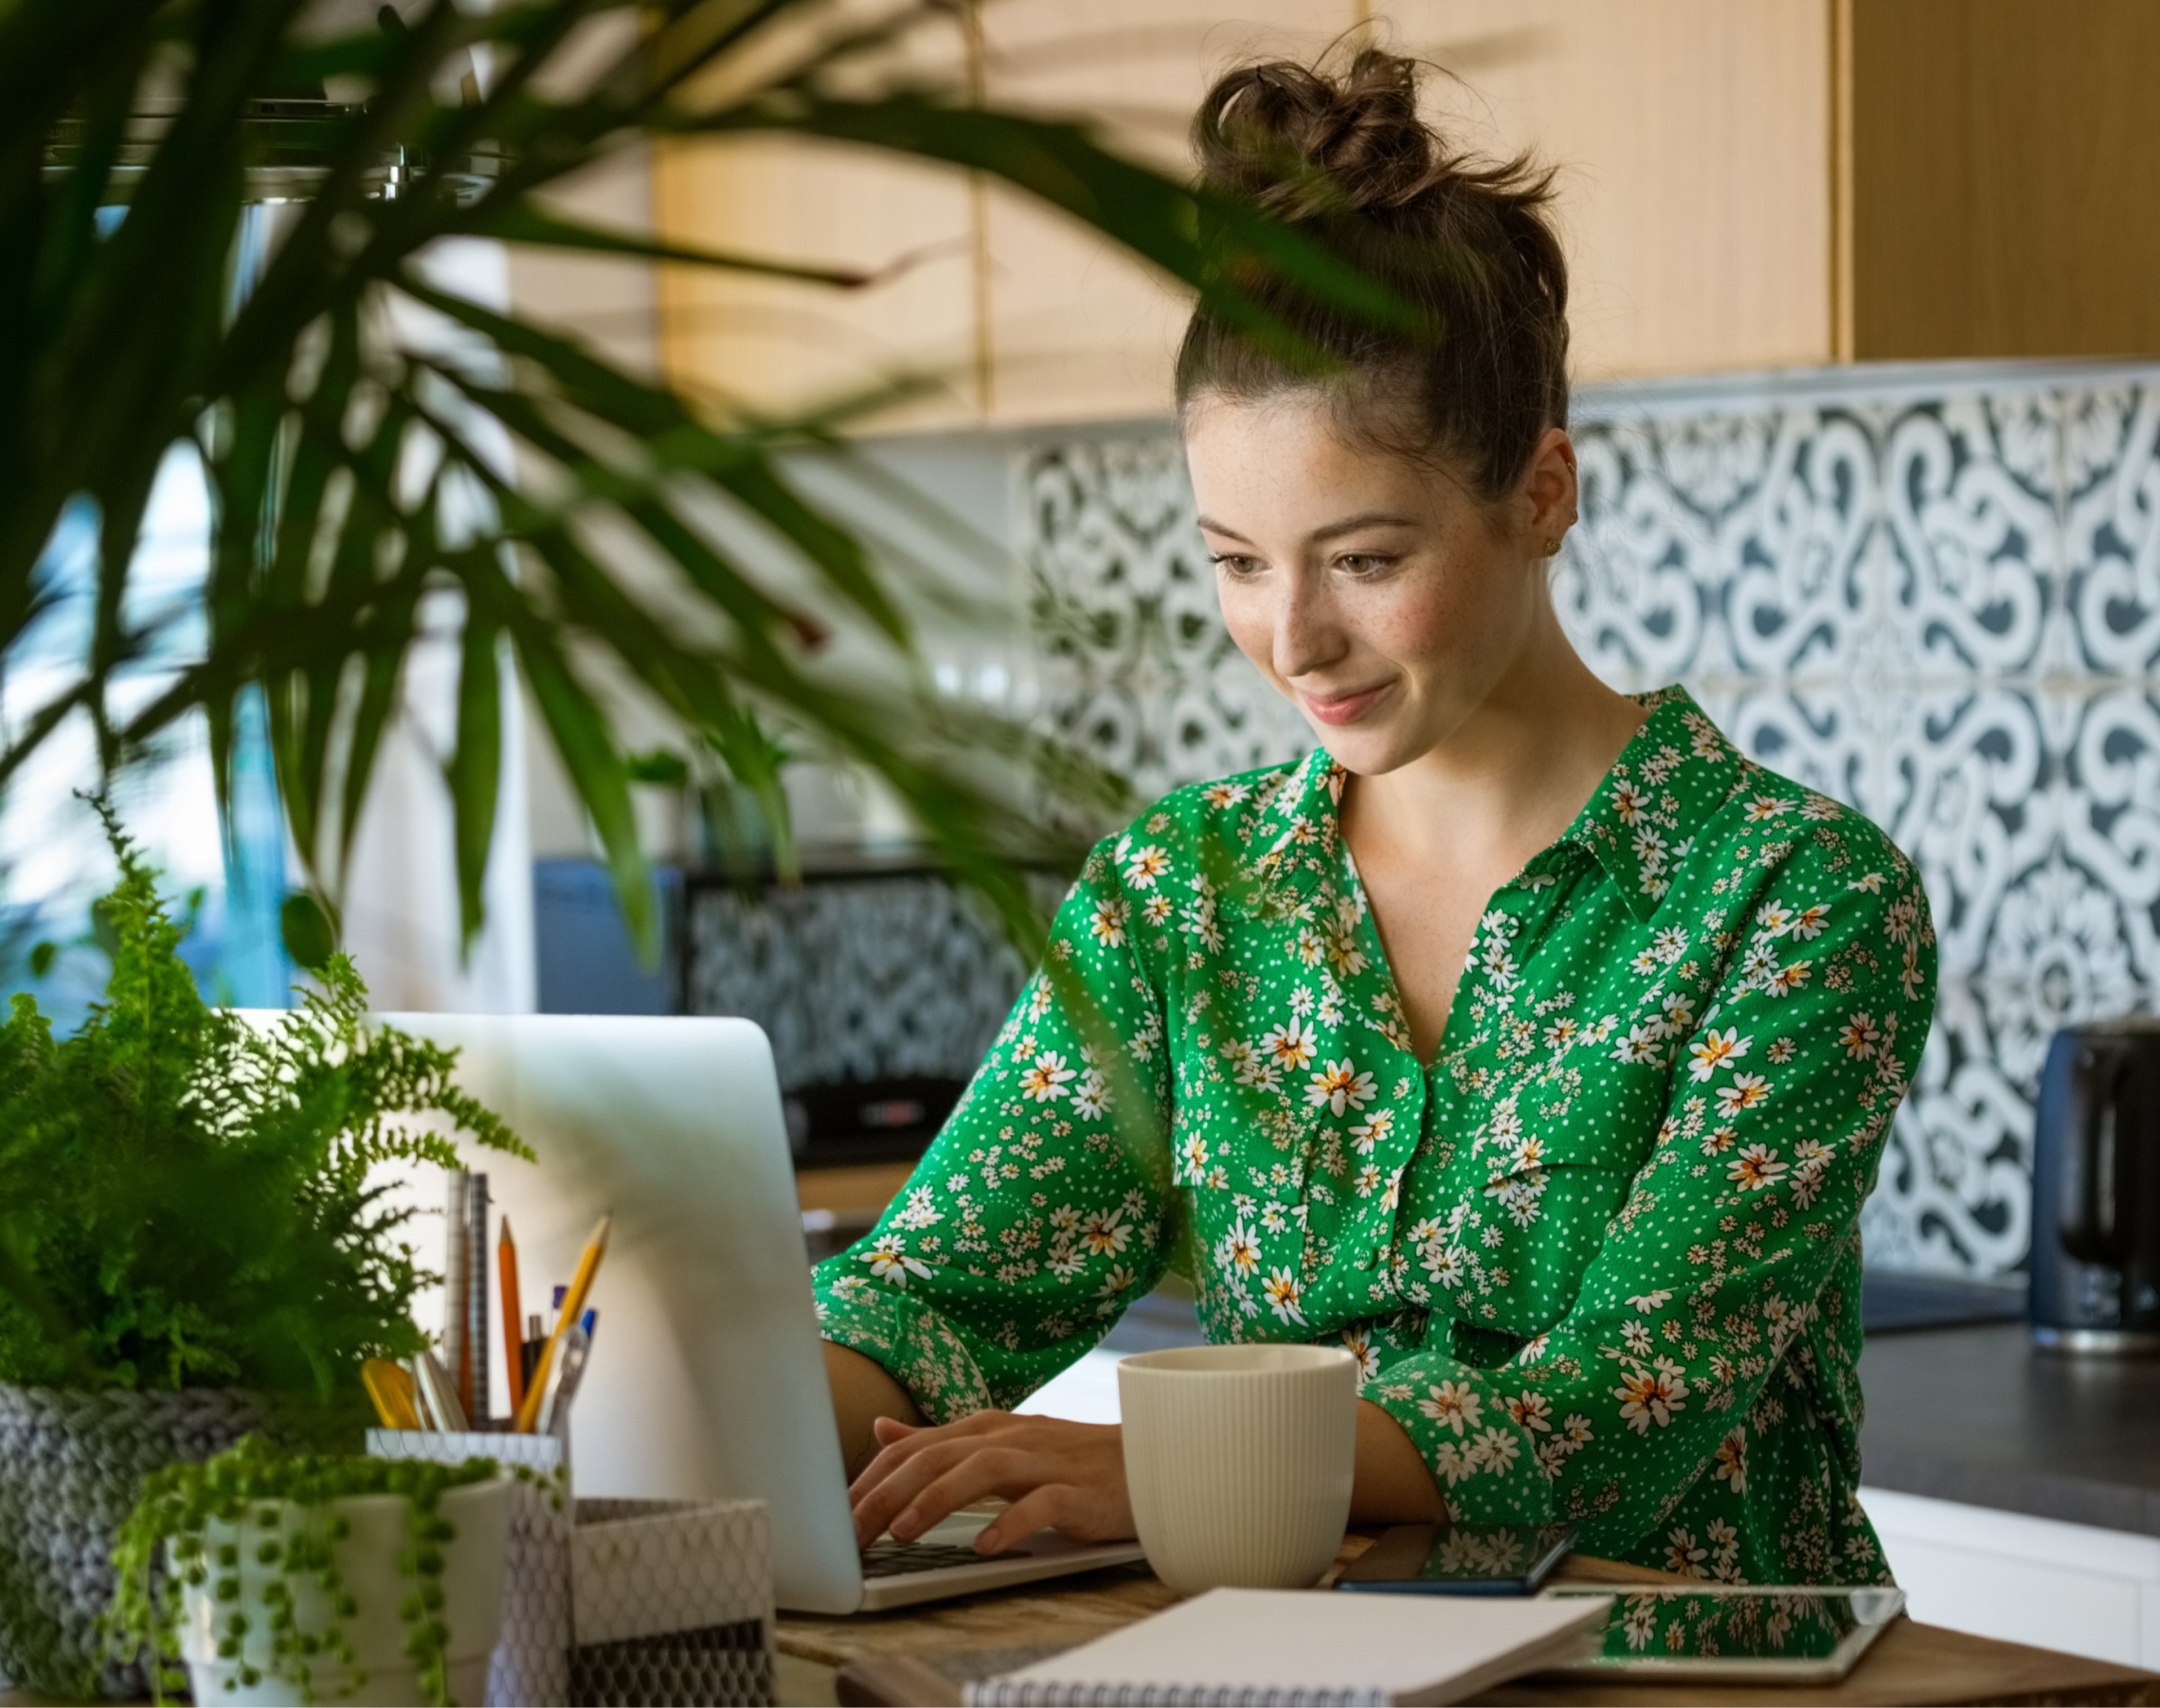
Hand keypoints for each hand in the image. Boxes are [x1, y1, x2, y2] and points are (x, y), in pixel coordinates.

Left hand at [847, 1410, 1134, 1554]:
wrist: (1150, 1460)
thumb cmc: (1070, 1460)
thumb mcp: (998, 1445)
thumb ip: (939, 1442)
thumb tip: (881, 1433)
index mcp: (987, 1428)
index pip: (917, 1447)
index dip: (875, 1479)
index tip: (838, 1516)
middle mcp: (1010, 1437)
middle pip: (940, 1455)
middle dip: (890, 1492)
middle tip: (853, 1531)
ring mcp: (1045, 1462)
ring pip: (982, 1468)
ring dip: (939, 1498)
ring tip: (905, 1532)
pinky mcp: (1078, 1491)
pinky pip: (1040, 1503)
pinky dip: (1010, 1522)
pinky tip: (985, 1546)